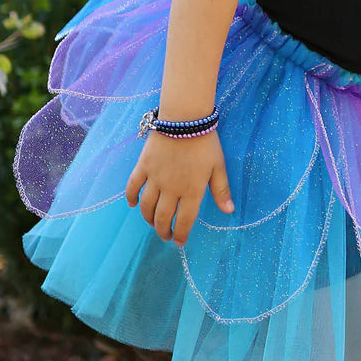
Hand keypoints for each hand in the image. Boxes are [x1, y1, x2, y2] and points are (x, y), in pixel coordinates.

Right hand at [124, 128, 234, 244]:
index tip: (179, 242)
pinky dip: (131, 198)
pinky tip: (133, 204)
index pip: (184, 221)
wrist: (185, 118)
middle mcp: (171, 189)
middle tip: (165, 236)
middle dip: (163, 230)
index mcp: (191, 191)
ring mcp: (154, 178)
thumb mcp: (218, 167)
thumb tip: (229, 211)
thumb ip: (221, 190)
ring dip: (148, 218)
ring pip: (147, 206)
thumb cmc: (205, 142)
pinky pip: (132, 186)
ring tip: (152, 223)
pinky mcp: (143, 166)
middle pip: (163, 217)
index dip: (181, 234)